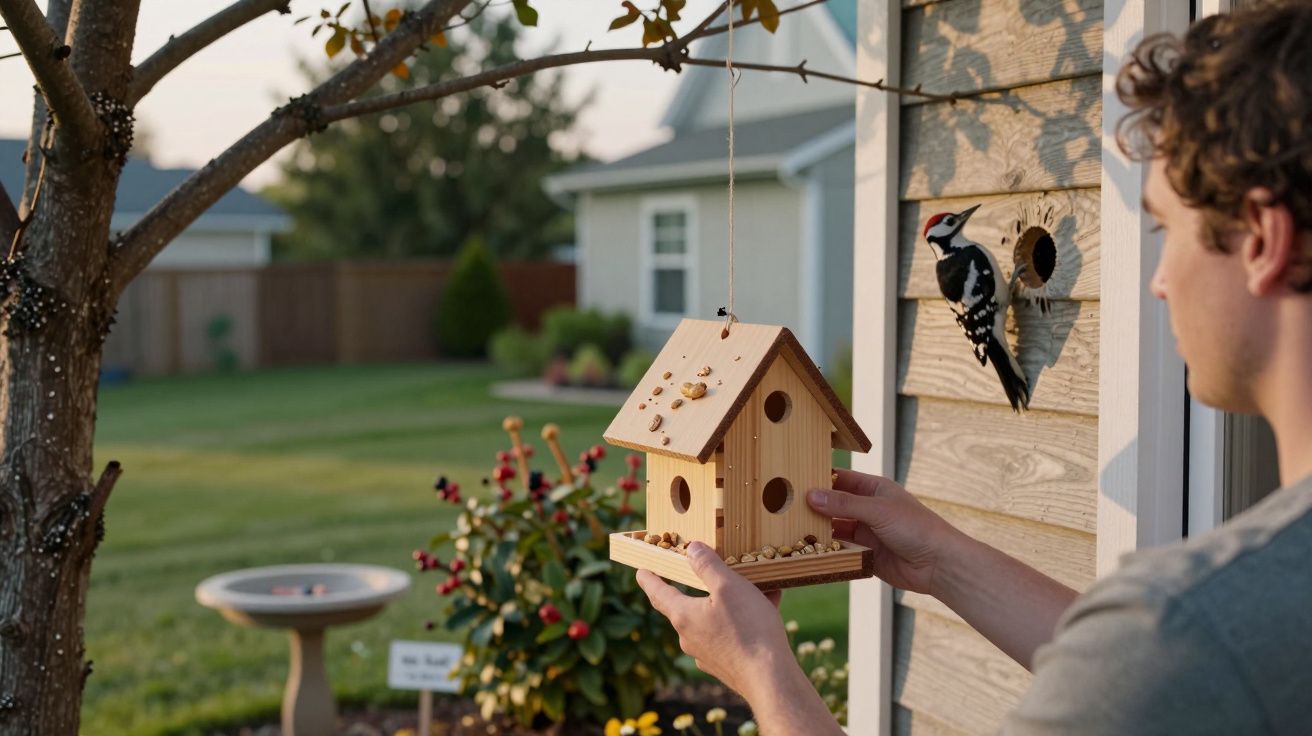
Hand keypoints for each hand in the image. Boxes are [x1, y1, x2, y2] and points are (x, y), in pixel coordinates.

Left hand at [635, 542, 790, 699]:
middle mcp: (689, 638)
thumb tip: (692, 549)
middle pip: (687, 606)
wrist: (771, 680)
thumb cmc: (748, 629)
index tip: (641, 571)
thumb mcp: (728, 586)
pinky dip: (743, 620)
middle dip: (700, 588)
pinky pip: (731, 634)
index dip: (649, 579)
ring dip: (729, 603)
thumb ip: (708, 565)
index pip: (658, 593)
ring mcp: (707, 654)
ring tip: (754, 589)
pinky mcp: (726, 665)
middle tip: (706, 573)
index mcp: (684, 616)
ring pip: (714, 619)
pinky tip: (768, 608)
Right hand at [806, 468, 964, 595]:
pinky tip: (810, 551)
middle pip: (834, 505)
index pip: (841, 479)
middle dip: (815, 507)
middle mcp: (868, 509)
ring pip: (835, 529)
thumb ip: (844, 503)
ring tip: (792, 529)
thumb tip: (811, 495)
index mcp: (874, 489)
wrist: (939, 564)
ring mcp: (867, 533)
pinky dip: (828, 550)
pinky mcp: (866, 555)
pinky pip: (842, 551)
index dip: (820, 479)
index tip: (794, 480)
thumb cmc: (915, 527)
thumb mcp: (877, 510)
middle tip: (786, 508)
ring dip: (819, 530)